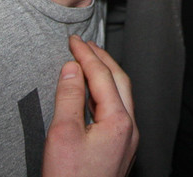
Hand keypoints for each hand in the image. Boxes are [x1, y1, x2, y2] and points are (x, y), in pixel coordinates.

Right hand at [43, 37, 137, 176]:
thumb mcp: (62, 134)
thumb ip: (69, 97)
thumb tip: (72, 67)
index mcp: (119, 121)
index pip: (103, 75)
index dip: (86, 55)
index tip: (72, 41)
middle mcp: (130, 129)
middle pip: (120, 81)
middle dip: (102, 59)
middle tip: (83, 45)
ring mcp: (128, 141)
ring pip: (122, 96)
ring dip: (106, 75)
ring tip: (88, 63)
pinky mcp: (120, 152)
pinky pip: (118, 111)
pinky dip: (105, 94)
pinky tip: (91, 95)